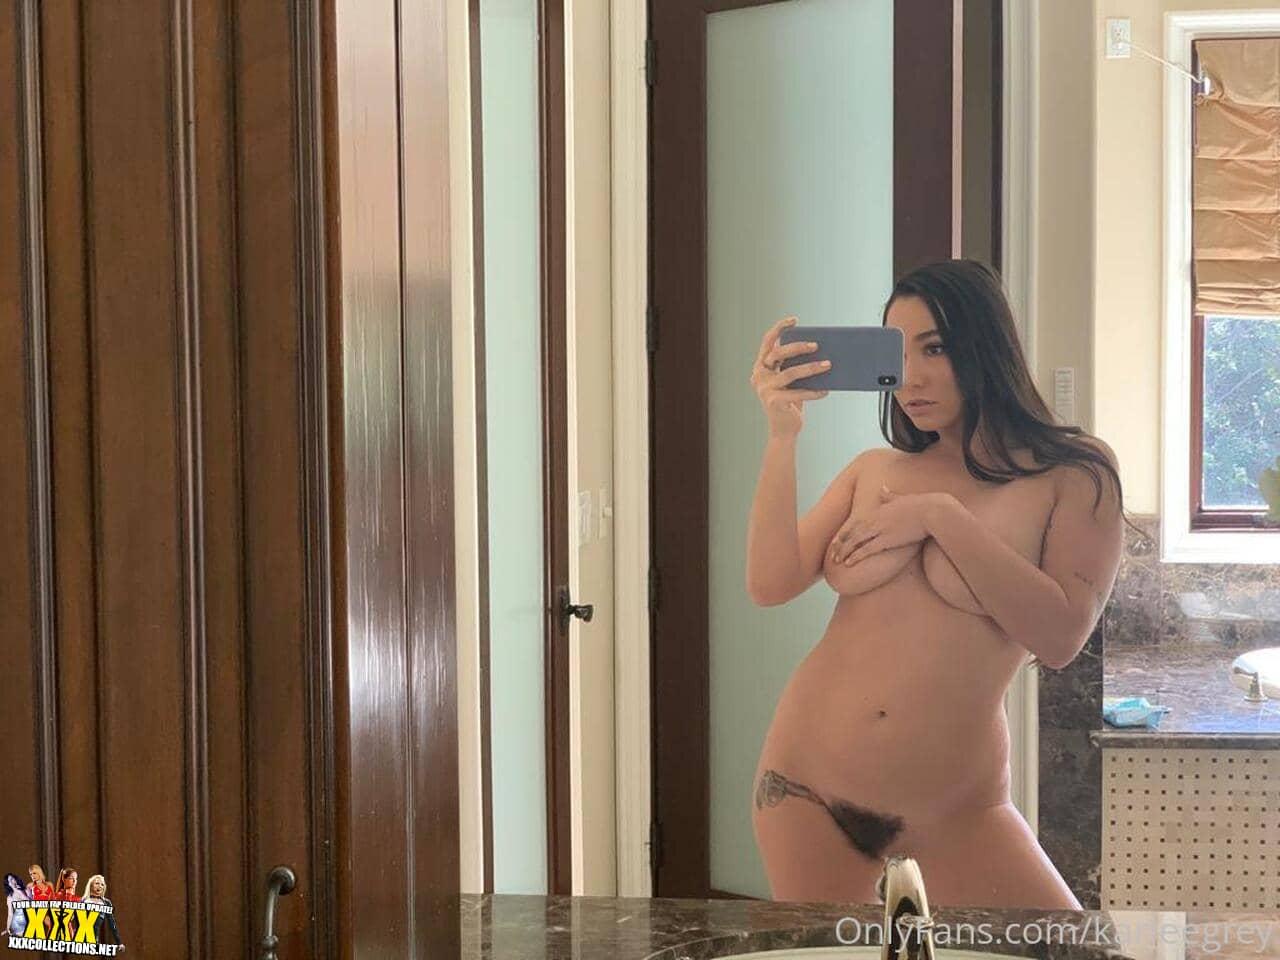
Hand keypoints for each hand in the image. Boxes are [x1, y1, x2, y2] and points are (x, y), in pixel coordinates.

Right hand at [749, 316, 830, 437]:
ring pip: (790, 373)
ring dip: (811, 368)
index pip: (767, 342)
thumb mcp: (792, 381)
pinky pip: (797, 393)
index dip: (779, 328)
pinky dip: (813, 391)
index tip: (794, 320)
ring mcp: (764, 389)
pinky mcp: (773, 402)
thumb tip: (821, 351)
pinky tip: (826, 390)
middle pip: (777, 353)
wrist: (785, 430)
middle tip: (816, 345)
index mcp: (761, 367)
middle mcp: (759, 376)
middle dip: (797, 347)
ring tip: (828, 365)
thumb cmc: (791, 402)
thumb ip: (796, 366)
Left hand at [830, 486, 948, 563]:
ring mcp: (881, 529)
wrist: (933, 511)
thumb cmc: (922, 505)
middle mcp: (876, 519)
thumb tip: (883, 489)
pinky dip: (856, 556)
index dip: (845, 532)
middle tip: (832, 552)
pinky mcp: (888, 540)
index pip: (856, 522)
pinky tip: (849, 562)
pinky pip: (867, 549)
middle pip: (852, 533)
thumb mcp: (902, 498)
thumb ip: (890, 495)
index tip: (837, 539)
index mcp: (878, 509)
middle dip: (840, 543)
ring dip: (845, 551)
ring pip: (856, 542)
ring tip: (836, 560)